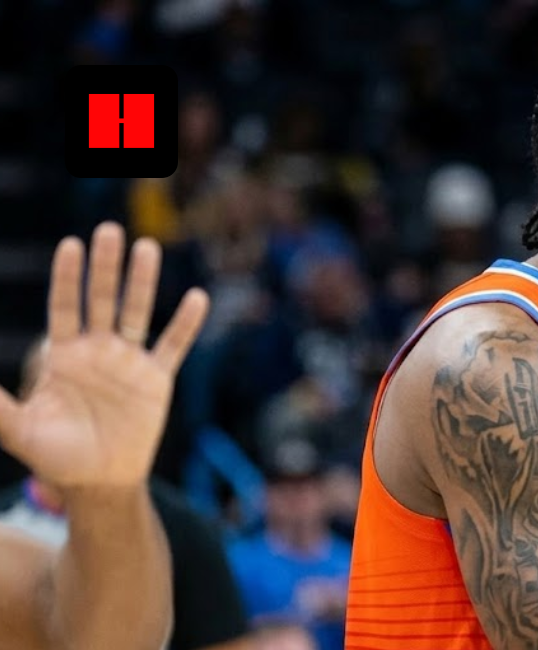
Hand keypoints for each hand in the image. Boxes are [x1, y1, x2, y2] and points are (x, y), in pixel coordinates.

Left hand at [0, 222, 208, 487]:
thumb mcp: (18, 429)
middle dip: (104, 267)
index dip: (67, 278)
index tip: (70, 245)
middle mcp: (97, 350)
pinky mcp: (157, 380)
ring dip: (142, 282)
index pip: (64, 307)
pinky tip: (196, 298)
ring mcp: (129, 362)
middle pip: (101, 300)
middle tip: (109, 231)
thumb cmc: (54, 457)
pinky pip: (173, 346)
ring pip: (136, 313)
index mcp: (63, 355)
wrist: (99, 484)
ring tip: (147, 247)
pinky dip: (185, 324)